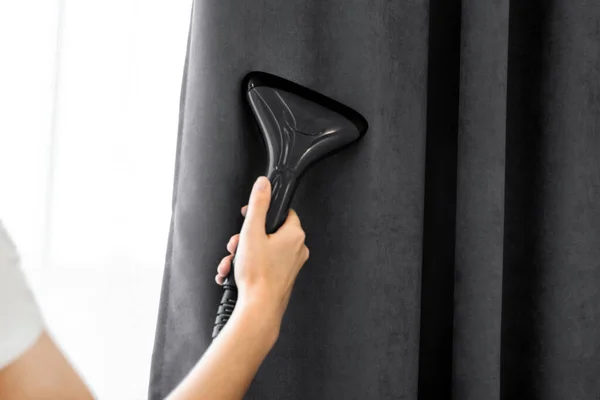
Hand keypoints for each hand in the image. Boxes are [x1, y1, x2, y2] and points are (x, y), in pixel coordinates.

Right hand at [215, 176, 308, 326]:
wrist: (259, 310)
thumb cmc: (258, 276)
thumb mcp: (252, 232)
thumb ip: (258, 205)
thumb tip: (264, 184)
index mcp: (295, 235)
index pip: (282, 212)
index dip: (262, 212)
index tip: (248, 217)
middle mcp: (296, 249)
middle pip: (268, 232)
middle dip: (245, 238)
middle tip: (236, 246)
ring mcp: (290, 266)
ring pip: (262, 250)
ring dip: (242, 254)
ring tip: (231, 263)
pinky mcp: (281, 278)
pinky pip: (263, 265)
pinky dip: (247, 267)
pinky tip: (233, 273)